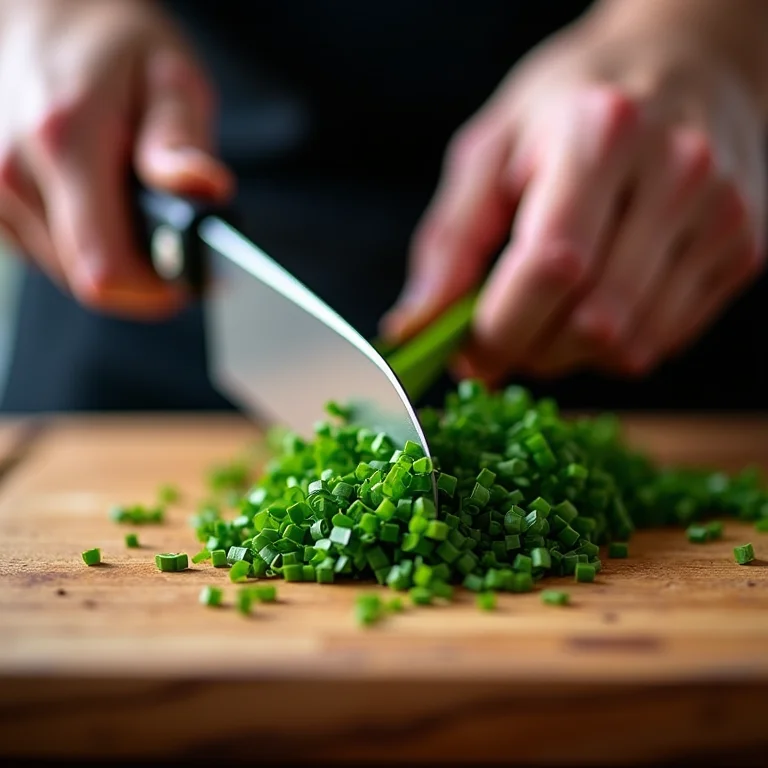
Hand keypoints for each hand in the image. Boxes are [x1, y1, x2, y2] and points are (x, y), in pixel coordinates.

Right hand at [0, 0, 233, 318]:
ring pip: (67, 272)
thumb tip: (207, 190)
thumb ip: (181, 142)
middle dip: (142, 274)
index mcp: (66, 143)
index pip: (106, 271)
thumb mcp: (169, 79)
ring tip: (131, 206)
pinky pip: (45, 253)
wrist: (45, 14)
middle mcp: (14, 172)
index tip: (189, 279)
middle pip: (89, 280)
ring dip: (111, 256)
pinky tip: (97, 202)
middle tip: (171, 237)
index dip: (156, 292)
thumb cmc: (116, 47)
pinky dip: (82, 243)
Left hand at [382, 4, 765, 383]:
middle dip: (530, 351)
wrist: (690, 58)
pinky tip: (595, 303)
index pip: (552, 266)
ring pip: (631, 346)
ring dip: (570, 356)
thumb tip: (415, 325)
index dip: (499, 329)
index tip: (467, 353)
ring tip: (547, 316)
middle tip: (502, 334)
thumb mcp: (493, 147)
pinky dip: (614, 347)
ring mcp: (722, 216)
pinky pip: (665, 341)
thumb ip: (450, 240)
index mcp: (601, 135)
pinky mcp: (744, 249)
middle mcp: (677, 173)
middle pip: (594, 322)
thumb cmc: (575, 102)